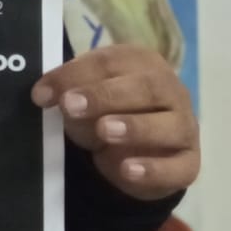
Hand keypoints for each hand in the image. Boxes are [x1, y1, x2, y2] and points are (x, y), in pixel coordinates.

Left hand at [31, 44, 198, 200]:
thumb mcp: (83, 98)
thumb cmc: (105, 111)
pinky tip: (127, 169)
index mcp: (141, 63)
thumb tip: (44, 94)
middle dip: (105, 96)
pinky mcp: (187, 163)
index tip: (42, 94)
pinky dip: (152, 169)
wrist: (137, 151)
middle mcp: (170, 91)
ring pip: (169, 125)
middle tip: (71, 106)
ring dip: (135, 127)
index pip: (110, 62)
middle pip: (145, 87)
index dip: (75, 74)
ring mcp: (184, 127)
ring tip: (104, 131)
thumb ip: (69, 93)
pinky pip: (176, 166)